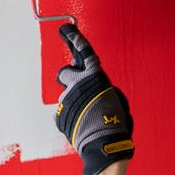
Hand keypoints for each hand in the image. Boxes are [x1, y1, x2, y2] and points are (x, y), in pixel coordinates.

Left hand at [55, 24, 133, 174]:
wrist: (104, 145)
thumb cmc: (116, 122)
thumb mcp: (115, 98)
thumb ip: (100, 86)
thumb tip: (92, 84)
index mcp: (95, 76)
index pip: (82, 50)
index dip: (74, 38)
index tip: (65, 29)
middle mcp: (77, 84)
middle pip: (65, 71)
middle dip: (69, 76)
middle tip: (75, 84)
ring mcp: (66, 99)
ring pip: (66, 94)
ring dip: (73, 101)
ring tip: (86, 115)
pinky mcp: (59, 113)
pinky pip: (63, 110)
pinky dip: (70, 115)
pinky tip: (81, 124)